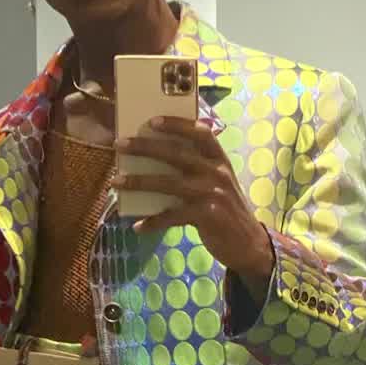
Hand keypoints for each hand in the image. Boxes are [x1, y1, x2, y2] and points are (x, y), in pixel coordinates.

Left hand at [114, 118, 274, 292]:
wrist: (249, 243)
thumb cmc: (227, 210)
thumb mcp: (219, 183)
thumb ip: (199, 169)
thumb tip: (155, 161)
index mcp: (220, 159)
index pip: (200, 132)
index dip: (176, 124)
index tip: (151, 120)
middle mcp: (217, 172)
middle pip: (176, 153)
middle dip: (145, 147)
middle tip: (120, 144)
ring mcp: (213, 193)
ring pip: (168, 182)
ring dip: (139, 182)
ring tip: (116, 182)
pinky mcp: (207, 215)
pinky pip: (172, 216)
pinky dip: (153, 221)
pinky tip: (138, 226)